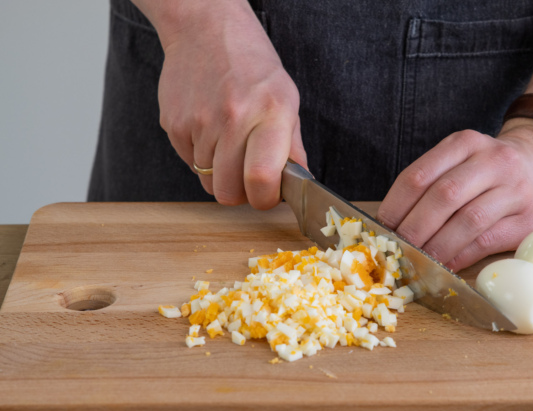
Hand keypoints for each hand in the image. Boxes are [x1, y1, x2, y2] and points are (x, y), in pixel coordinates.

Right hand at [155, 1, 306, 208]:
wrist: (206, 30)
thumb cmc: (253, 67)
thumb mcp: (286, 100)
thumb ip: (293, 147)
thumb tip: (300, 184)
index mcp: (270, 113)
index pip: (261, 179)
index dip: (264, 198)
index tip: (267, 194)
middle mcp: (232, 118)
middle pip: (227, 192)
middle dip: (239, 192)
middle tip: (247, 174)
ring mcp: (198, 122)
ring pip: (207, 180)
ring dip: (220, 172)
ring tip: (229, 141)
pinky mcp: (173, 124)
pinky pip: (188, 162)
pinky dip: (200, 155)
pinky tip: (210, 129)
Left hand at [377, 119, 532, 271]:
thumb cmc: (492, 169)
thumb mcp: (463, 158)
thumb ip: (433, 183)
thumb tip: (391, 226)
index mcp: (466, 143)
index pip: (419, 175)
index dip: (395, 206)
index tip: (379, 228)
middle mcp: (493, 161)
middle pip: (443, 197)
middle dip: (413, 229)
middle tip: (395, 250)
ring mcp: (516, 189)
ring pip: (467, 220)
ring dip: (436, 246)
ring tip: (416, 262)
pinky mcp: (531, 219)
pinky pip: (487, 241)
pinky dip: (460, 256)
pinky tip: (444, 266)